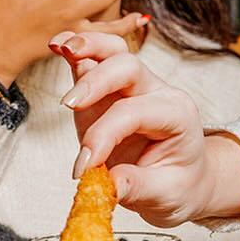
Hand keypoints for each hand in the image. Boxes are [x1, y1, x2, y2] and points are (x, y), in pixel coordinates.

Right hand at [51, 31, 239, 223]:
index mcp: (177, 116)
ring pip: (113, 51)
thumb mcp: (166, 195)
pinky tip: (58, 45)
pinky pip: (96, 60)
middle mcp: (157, 93)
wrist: (182, 180)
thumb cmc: (177, 185)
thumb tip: (108, 185)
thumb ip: (138, 187)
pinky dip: (77, 50)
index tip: (82, 167)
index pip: (135, 113)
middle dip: (96, 82)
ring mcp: (133, 87)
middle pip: (128, 68)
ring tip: (60, 46)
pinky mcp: (110, 90)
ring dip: (87, 46)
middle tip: (69, 105)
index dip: (103, 136)